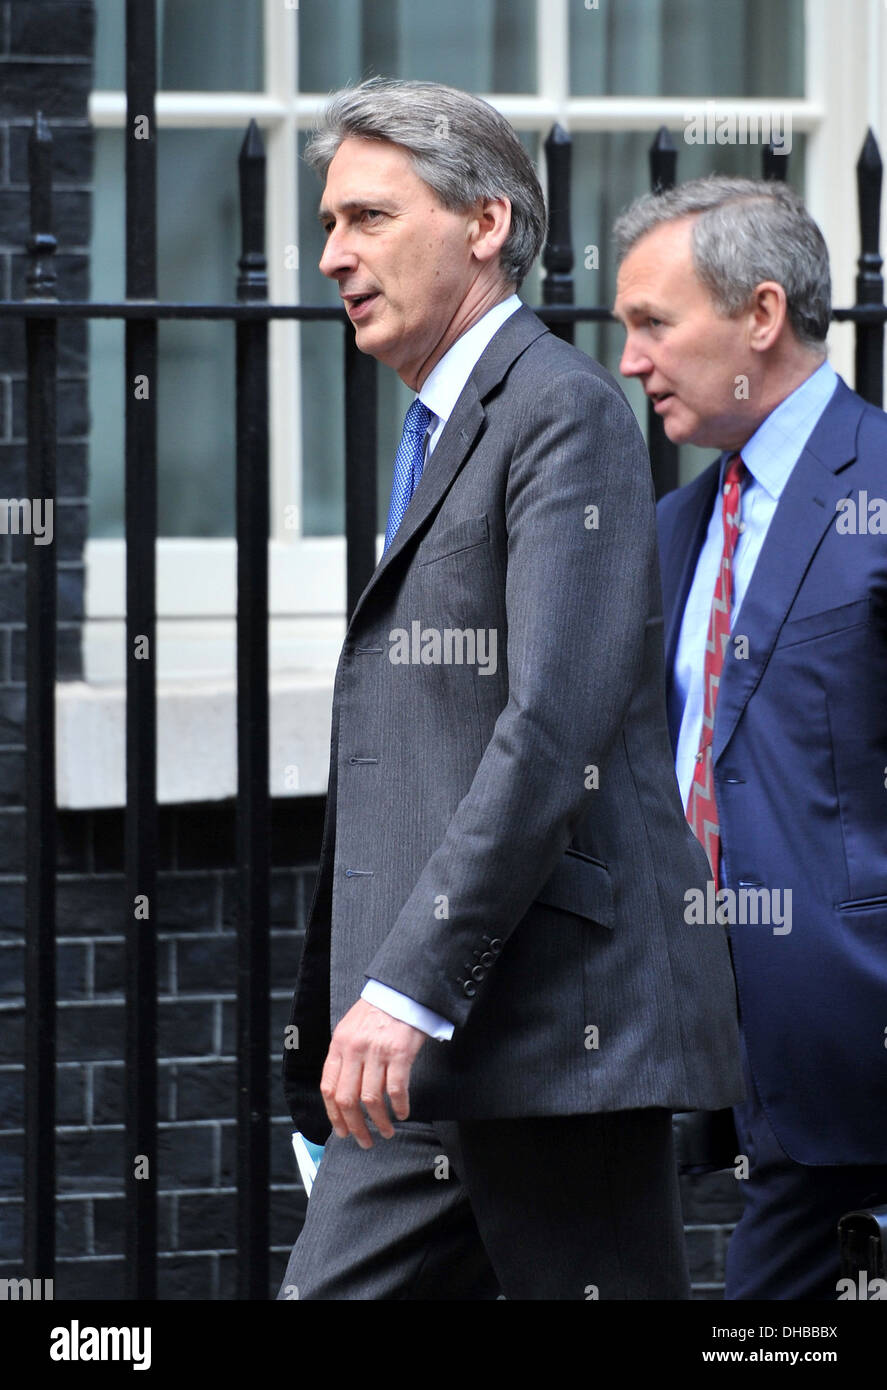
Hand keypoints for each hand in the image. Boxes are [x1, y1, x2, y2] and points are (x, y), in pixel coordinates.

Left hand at [320, 999, 427, 1147]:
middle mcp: (354, 1049)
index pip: (329, 1088)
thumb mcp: (350, 1029)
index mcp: (339, 1045)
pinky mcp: (400, 1052)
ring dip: (379, 1122)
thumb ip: (344, 1057)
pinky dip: (400, 1106)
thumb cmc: (377, 1011)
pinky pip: (396, 1089)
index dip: (334, 1115)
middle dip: (355, 1126)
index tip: (341, 1131)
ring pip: (371, 1099)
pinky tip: (402, 1113)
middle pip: (347, 1099)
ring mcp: (377, 1051)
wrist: (401, 990)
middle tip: (364, 1140)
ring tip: (386, 1131)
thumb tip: (342, 1092)